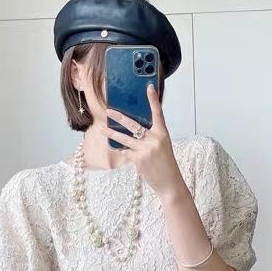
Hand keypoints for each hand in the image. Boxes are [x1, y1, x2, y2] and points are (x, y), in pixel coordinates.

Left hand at [101, 83, 186, 199]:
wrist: (169, 182)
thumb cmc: (166, 164)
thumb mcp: (163, 146)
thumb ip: (151, 137)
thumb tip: (135, 130)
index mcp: (162, 133)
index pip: (158, 113)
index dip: (153, 100)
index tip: (149, 88)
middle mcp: (154, 139)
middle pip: (133, 124)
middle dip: (119, 117)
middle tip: (109, 111)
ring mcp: (145, 149)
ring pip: (124, 138)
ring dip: (111, 133)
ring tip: (102, 128)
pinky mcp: (138, 159)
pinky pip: (125, 152)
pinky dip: (119, 149)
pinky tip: (112, 146)